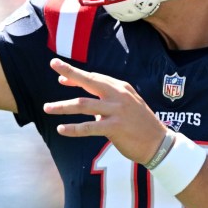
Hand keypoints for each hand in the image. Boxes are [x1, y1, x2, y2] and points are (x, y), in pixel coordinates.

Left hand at [42, 58, 167, 164]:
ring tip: (47, 108)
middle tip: (52, 63)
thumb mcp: (127, 105)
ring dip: (63, 106)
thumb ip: (107, 100)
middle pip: (89, 81)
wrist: (159, 144)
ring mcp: (117, 111)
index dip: (76, 76)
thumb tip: (83, 97)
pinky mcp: (115, 127)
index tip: (61, 77)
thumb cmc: (140, 124)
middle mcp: (118, 95)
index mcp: (121, 88)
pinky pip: (89, 127)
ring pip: (83, 104)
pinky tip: (61, 130)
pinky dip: (73, 128)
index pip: (95, 78)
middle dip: (70, 72)